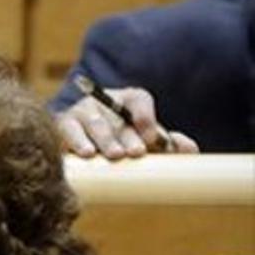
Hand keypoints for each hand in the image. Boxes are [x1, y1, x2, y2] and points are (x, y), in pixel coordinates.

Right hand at [56, 87, 198, 159]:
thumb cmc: (121, 139)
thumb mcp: (145, 139)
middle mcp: (105, 100)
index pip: (139, 99)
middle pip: (117, 118)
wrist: (82, 142)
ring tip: (114, 155)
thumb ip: (168, 143)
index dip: (146, 116)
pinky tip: (87, 154)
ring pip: (95, 124)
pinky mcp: (64, 123)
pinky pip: (70, 131)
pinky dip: (78, 142)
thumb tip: (190, 151)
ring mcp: (83, 111)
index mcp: (129, 99)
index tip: (154, 137)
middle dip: (127, 136)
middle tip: (136, 152)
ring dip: (106, 140)